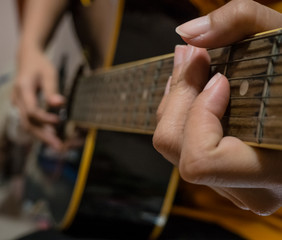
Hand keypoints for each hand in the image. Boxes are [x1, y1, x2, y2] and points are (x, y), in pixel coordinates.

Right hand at [12, 45, 64, 149]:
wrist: (27, 58)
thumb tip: (59, 104)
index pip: (32, 110)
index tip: (58, 120)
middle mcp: (17, 98)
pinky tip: (51, 134)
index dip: (45, 118)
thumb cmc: (40, 65)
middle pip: (27, 122)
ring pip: (27, 124)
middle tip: (58, 147)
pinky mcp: (21, 106)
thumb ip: (52, 90)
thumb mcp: (49, 74)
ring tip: (56, 143)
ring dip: (41, 135)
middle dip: (43, 136)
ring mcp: (17, 103)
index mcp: (23, 88)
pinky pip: (29, 121)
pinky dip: (39, 128)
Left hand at [153, 0, 281, 214]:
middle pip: (177, 151)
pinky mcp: (224, 175)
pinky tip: (195, 90)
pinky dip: (182, 115)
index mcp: (271, 169)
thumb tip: (186, 34)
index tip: (220, 79)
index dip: (199, 118)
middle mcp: (249, 188)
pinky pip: (184, 147)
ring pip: (175, 150)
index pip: (200, 161)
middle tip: (190, 56)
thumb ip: (239, 22)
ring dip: (176, 104)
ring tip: (189, 68)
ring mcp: (233, 185)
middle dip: (178, 98)